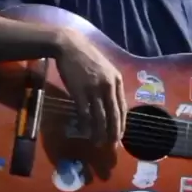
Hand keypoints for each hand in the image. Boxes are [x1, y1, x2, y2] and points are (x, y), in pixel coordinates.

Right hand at [55, 28, 126, 145]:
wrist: (70, 46)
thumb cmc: (87, 57)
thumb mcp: (105, 68)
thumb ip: (110, 84)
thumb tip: (112, 103)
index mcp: (117, 80)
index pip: (122, 107)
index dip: (121, 123)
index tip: (120, 135)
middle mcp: (108, 86)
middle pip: (113, 115)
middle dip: (113, 132)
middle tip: (112, 145)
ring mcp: (94, 89)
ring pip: (100, 117)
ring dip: (100, 132)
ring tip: (99, 143)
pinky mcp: (79, 92)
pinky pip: (85, 113)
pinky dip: (86, 125)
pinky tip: (85, 132)